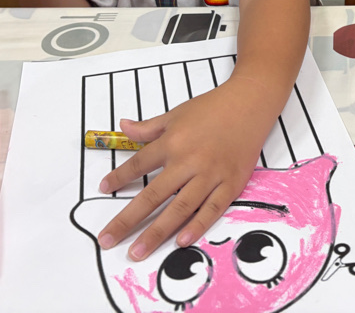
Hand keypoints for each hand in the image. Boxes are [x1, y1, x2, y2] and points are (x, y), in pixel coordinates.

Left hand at [96, 78, 272, 260]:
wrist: (250, 103)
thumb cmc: (213, 108)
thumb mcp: (176, 114)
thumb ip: (149, 127)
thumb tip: (123, 126)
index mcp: (173, 142)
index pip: (138, 165)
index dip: (119, 178)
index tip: (104, 189)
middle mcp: (189, 161)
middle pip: (153, 195)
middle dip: (128, 220)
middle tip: (108, 239)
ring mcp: (211, 174)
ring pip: (180, 208)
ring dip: (157, 232)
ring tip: (138, 252)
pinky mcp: (232, 183)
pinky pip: (212, 209)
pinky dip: (197, 225)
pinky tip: (181, 241)